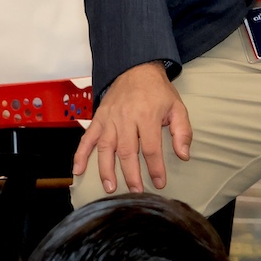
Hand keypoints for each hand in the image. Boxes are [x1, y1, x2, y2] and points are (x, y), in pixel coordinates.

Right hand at [72, 61, 191, 193]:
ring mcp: (109, 119)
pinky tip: (77, 170)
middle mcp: (126, 118)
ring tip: (110, 187)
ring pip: (105, 148)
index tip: (160, 183)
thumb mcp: (177, 107)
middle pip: (127, 151)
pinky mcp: (98, 118)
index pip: (151, 148)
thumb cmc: (158, 92)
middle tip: (135, 192)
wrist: (137, 69)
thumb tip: (184, 155)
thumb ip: (182, 131)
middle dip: (131, 175)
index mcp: (147, 116)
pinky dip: (80, 154)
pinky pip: (87, 137)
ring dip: (106, 169)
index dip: (155, 168)